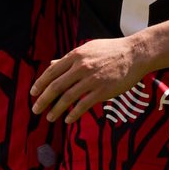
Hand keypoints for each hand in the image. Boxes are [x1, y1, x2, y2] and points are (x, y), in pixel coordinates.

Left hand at [31, 38, 146, 122]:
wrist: (136, 54)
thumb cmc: (111, 51)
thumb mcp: (88, 49)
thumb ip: (69, 58)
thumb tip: (51, 63)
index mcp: (76, 55)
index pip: (52, 71)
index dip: (40, 83)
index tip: (33, 93)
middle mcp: (81, 67)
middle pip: (56, 86)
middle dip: (43, 99)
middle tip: (35, 109)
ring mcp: (92, 79)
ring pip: (67, 97)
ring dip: (55, 109)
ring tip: (49, 117)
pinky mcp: (103, 91)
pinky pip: (84, 105)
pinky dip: (74, 114)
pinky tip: (68, 120)